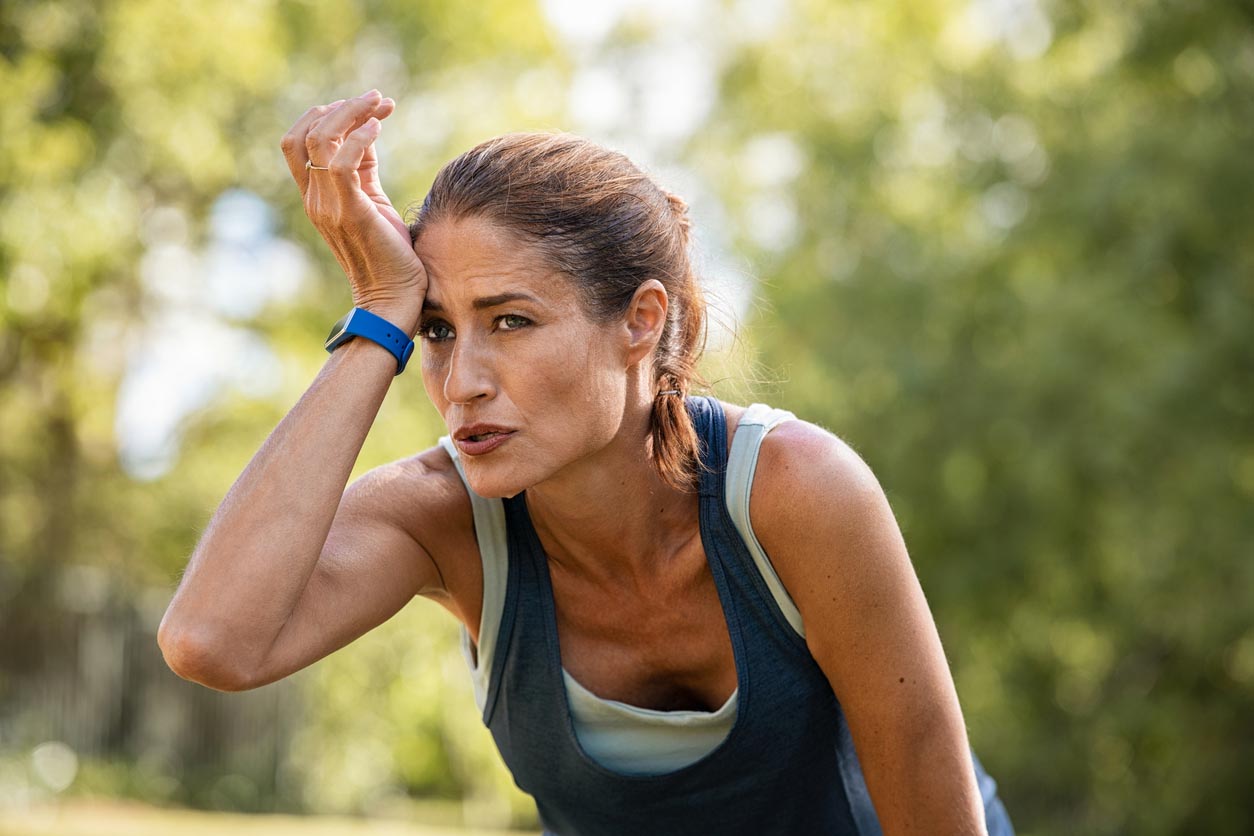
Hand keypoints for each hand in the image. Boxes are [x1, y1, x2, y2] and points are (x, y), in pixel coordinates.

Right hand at [281, 90, 425, 327]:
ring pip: (320, 139)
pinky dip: (359, 138)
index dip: (326, 115)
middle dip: (340, 107)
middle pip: (303, 134)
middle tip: (377, 98)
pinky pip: (341, 163)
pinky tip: (378, 128)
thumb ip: (363, 170)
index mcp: (316, 198)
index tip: (366, 107)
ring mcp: (328, 206)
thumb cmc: (391, 256)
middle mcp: (315, 200)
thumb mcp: (373, 202)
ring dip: (351, 113)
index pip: (298, 143)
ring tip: (381, 103)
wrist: (394, 300)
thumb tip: (367, 133)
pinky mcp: (350, 212)